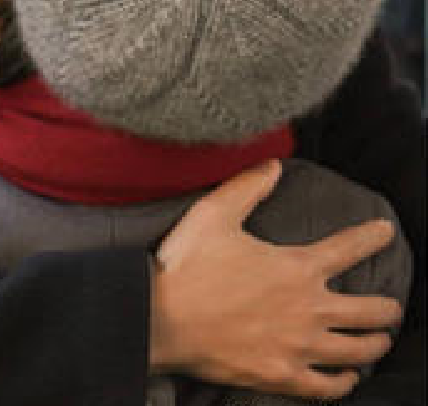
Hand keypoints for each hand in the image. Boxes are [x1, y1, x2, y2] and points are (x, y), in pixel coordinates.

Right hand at [148, 160, 403, 399]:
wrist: (160, 320)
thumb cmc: (185, 267)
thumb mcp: (212, 214)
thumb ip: (247, 188)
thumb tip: (274, 166)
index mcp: (296, 267)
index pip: (348, 248)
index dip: (372, 237)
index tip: (385, 232)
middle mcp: (309, 308)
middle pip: (371, 310)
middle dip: (387, 308)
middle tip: (389, 306)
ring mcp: (299, 346)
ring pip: (359, 349)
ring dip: (375, 343)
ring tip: (379, 340)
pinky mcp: (282, 375)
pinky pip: (328, 386)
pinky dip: (345, 382)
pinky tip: (349, 377)